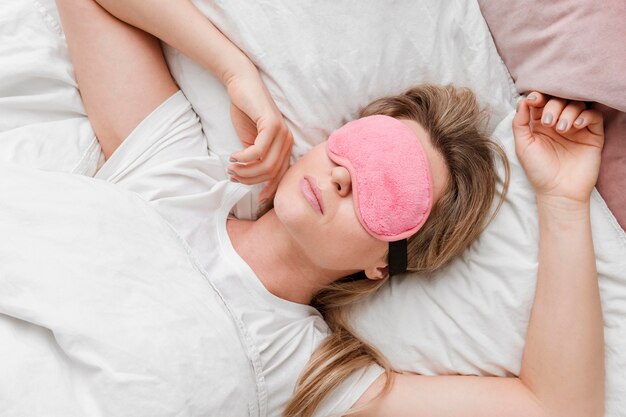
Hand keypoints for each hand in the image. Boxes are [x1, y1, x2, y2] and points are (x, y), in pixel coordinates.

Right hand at [224, 70, 292, 201]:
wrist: (242, 85)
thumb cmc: (245, 112)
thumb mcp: (251, 141)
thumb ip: (255, 159)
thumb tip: (251, 180)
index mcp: (285, 147)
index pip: (281, 175)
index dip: (269, 188)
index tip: (256, 197)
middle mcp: (287, 141)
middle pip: (271, 173)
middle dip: (250, 179)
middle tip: (233, 175)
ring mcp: (282, 133)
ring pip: (266, 165)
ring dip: (245, 170)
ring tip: (231, 167)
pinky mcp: (272, 125)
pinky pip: (258, 151)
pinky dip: (244, 157)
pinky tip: (233, 155)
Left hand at [512, 92, 603, 204]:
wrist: (558, 191)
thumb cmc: (538, 170)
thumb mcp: (523, 146)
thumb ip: (520, 123)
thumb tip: (522, 100)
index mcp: (540, 124)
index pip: (542, 101)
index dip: (538, 96)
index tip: (533, 100)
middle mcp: (559, 123)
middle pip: (559, 100)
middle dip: (553, 106)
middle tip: (549, 123)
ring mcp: (576, 128)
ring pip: (577, 105)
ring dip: (568, 112)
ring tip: (561, 129)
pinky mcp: (593, 134)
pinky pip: (594, 116)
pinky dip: (586, 116)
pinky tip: (577, 126)